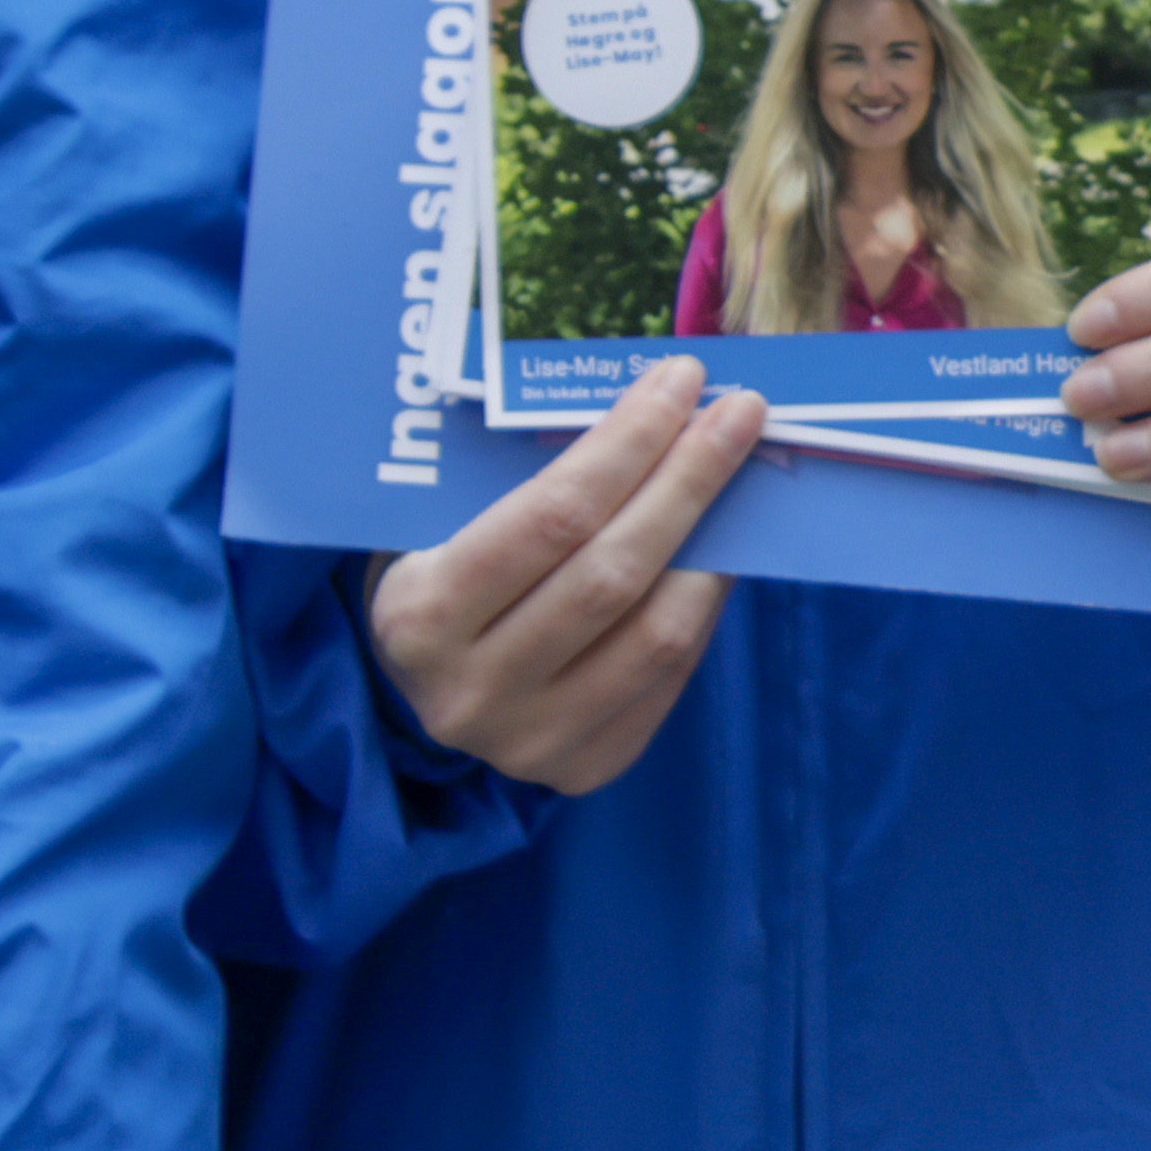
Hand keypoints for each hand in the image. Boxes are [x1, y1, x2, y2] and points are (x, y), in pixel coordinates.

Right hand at [361, 360, 764, 794]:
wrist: (413, 693)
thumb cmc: (430, 573)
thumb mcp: (437, 524)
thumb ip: (523, 488)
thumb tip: (648, 419)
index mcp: (420, 613)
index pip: (551, 516)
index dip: (627, 444)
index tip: (680, 383)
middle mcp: (474, 688)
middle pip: (613, 570)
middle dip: (685, 479)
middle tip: (736, 414)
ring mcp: (533, 740)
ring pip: (656, 633)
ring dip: (711, 546)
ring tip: (737, 479)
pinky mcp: (585, 767)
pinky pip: (667, 678)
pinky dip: (700, 606)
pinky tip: (716, 553)